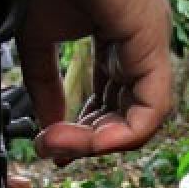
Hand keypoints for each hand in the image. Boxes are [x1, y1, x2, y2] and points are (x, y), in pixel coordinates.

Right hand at [17, 0, 172, 162]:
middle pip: (126, 116)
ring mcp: (148, 44)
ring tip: (62, 143)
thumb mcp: (37, 39)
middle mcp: (138, 45)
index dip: (83, 132)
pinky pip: (152, 110)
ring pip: (142, 120)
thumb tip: (49, 128)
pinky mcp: (150, 43)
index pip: (112, 103)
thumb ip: (44, 85)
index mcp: (115, 40)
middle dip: (88, 142)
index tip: (52, 143)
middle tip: (53, 147)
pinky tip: (90, 141)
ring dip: (100, 144)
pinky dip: (122, 135)